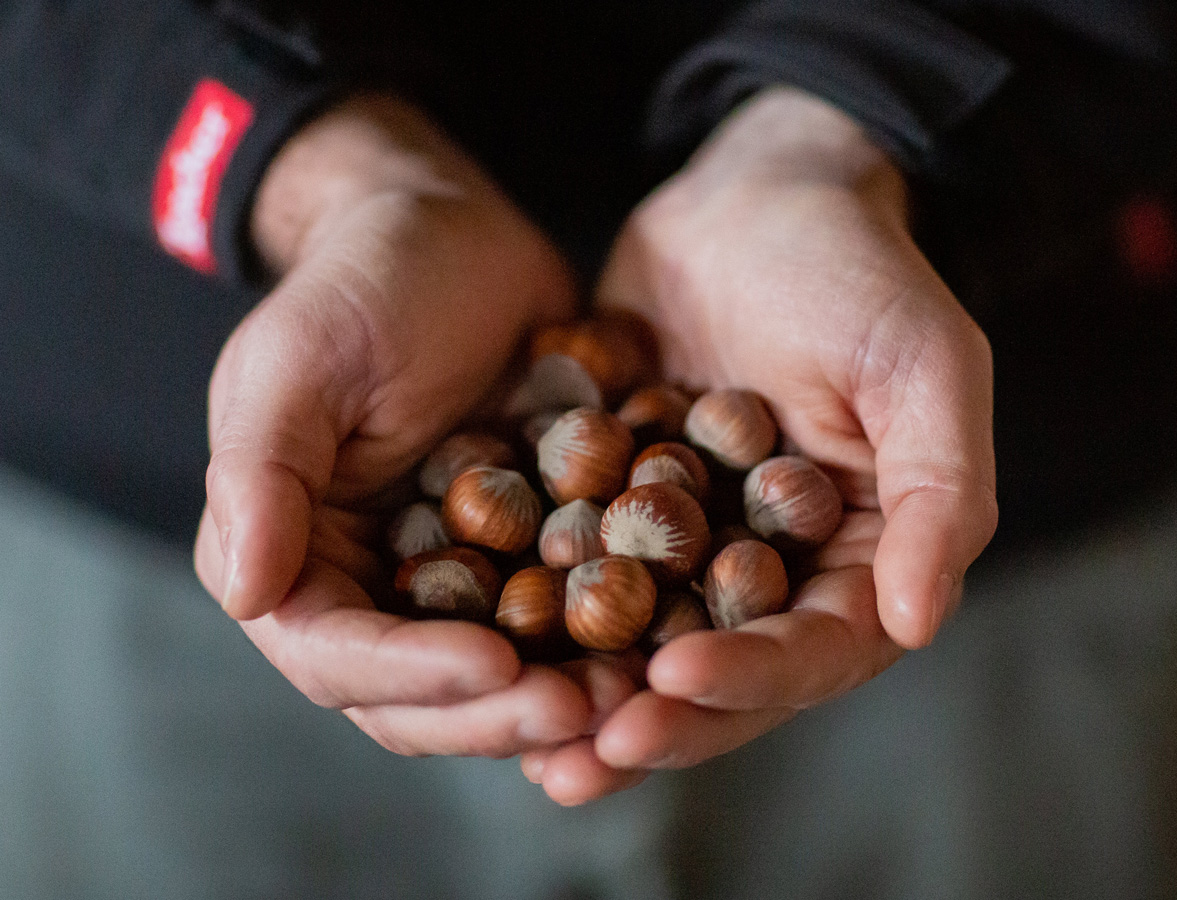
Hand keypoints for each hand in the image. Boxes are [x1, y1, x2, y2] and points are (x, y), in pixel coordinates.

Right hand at [193, 94, 594, 757]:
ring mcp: (453, 579)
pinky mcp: (525, 556)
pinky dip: (604, 643)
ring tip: (634, 693)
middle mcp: (369, 585)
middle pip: (419, 695)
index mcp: (293, 553)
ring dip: (559, 699)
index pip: (334, 653)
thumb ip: (263, 473)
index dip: (411, 673)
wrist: (459, 235)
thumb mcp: (302, 359)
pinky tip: (665, 643)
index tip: (496, 665)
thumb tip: (243, 595)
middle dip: (496, 711)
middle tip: (585, 708)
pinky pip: (562, 622)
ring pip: (496, 679)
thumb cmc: (368, 280)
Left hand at [522, 86, 997, 803]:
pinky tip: (481, 652)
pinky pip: (576, 573)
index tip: (672, 681)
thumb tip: (919, 622)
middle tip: (580, 759)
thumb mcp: (923, 367)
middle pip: (717, 673)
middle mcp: (773, 570)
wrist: (757, 195)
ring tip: (528, 745)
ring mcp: (689, 544)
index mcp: (859, 559)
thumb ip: (939, 493)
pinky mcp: (619, 505)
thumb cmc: (859, 271)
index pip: (810, 649)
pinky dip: (536, 618)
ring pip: (639, 643)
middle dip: (653, 720)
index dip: (747, 679)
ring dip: (586, 701)